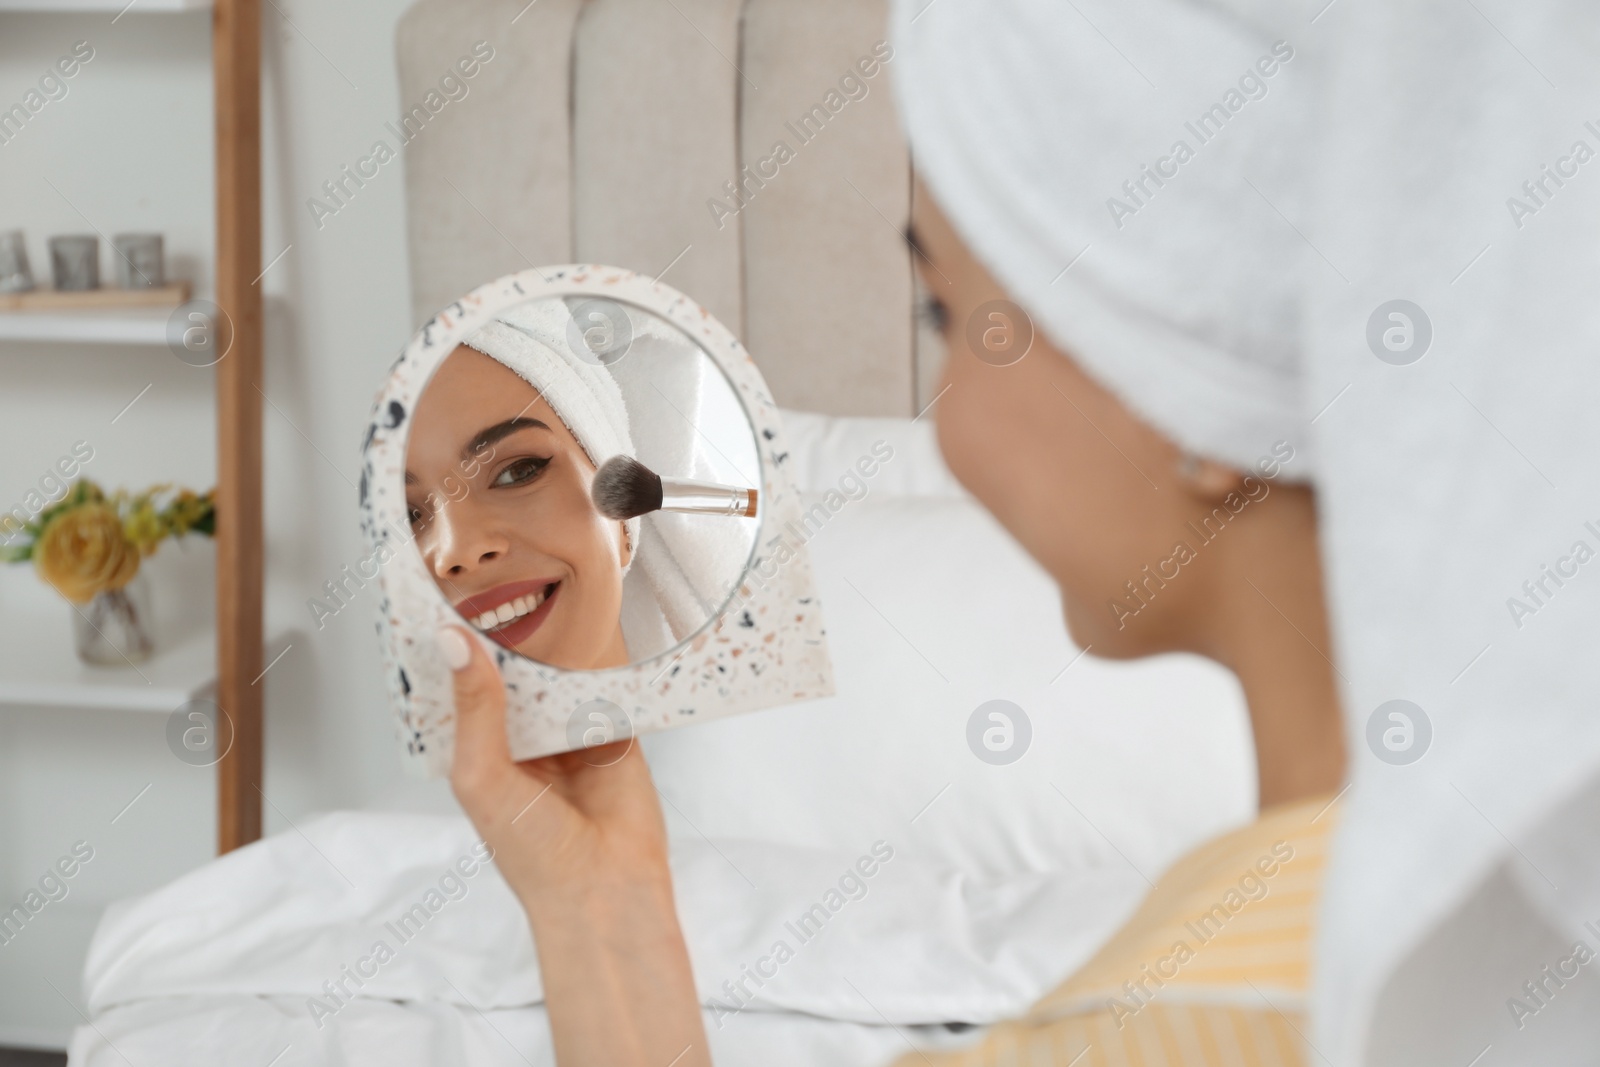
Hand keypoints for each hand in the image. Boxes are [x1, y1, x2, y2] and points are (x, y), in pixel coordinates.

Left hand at [436, 626, 712, 1065]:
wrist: (606, 886)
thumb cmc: (533, 853)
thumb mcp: (483, 775)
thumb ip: (475, 707)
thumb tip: (454, 641)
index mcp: (476, 751)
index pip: (457, 688)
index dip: (448, 648)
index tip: (436, 596)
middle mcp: (519, 739)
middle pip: (509, 673)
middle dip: (504, 635)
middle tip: (496, 577)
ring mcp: (565, 734)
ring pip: (556, 673)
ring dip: (554, 642)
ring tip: (543, 583)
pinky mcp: (611, 733)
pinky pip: (604, 686)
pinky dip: (602, 659)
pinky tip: (596, 622)